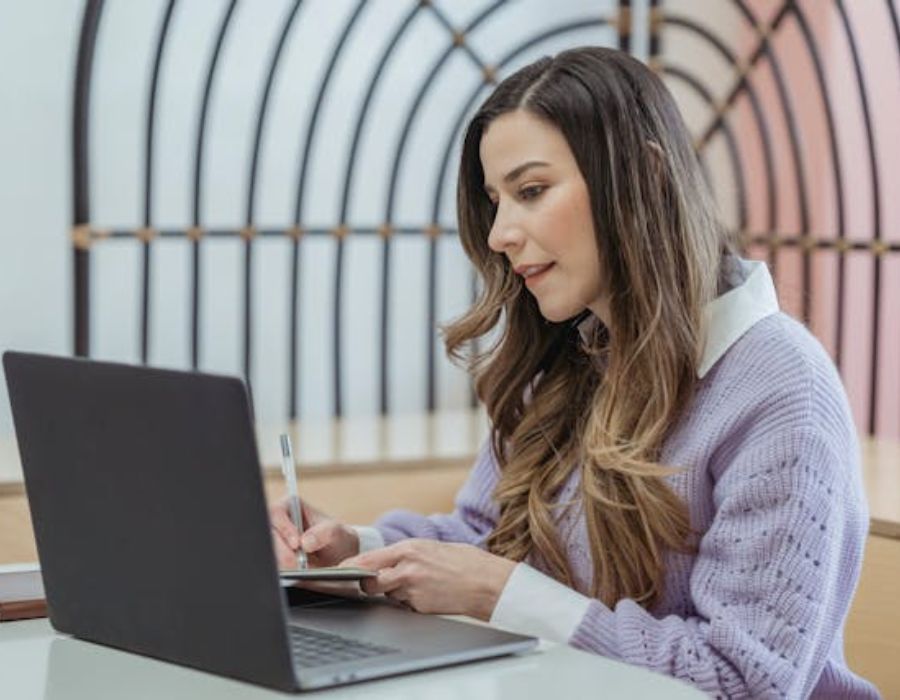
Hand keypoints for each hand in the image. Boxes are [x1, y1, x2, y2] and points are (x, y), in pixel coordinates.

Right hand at [269, 499, 358, 569]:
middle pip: (268, 534)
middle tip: (296, 564)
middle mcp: (278, 522)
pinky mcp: (274, 557)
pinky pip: (272, 564)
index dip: (284, 528)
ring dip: (282, 562)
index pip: (276, 512)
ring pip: (268, 551)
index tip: (297, 544)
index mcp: (290, 505)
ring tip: (299, 569)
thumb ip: (325, 533)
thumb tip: (306, 542)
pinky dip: (282, 570)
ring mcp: (274, 540)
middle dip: (282, 550)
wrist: (338, 556)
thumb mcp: (337, 532)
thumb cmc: (336, 537)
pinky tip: (295, 573)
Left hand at [340, 539, 516, 620]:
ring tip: (418, 586)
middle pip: (370, 581)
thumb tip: (385, 561)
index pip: (368, 559)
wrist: (487, 582)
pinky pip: (405, 606)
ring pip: (388, 595)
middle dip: (368, 585)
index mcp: (409, 548)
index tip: (340, 572)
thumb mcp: (432, 547)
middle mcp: (407, 568)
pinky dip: (410, 603)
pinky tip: (428, 596)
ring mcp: (413, 590)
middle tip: (375, 584)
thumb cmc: (464, 562)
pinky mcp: (420, 607)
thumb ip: (406, 554)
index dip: (351, 568)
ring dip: (394, 593)